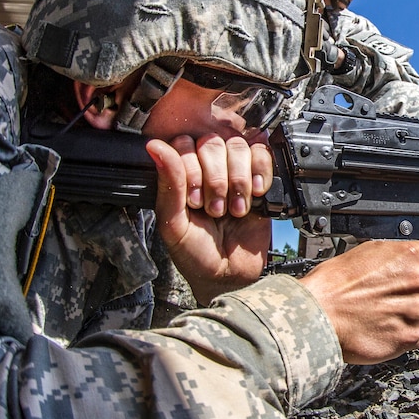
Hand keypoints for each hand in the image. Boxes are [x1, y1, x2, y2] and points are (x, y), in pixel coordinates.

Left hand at [146, 135, 272, 304]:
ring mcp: (234, 170)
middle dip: (216, 179)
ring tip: (236, 209)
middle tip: (216, 209)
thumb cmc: (195, 253)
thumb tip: (155, 146)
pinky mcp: (260, 176)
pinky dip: (261, 172)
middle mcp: (207, 167)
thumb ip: (169, 183)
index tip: (194, 201)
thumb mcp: (174, 222)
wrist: (229, 276)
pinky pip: (263, 154)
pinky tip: (256, 193)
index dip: (192, 169)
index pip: (185, 143)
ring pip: (239, 146)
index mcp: (180, 173)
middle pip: (214, 142)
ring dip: (238, 180)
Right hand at [300, 239, 418, 364]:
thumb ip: (399, 257)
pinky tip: (380, 328)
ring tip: (380, 314)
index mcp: (410, 257)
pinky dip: (401, 334)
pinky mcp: (411, 337)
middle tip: (388, 298)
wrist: (318, 315)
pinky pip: (416, 336)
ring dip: (408, 316)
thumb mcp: (368, 252)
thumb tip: (410, 261)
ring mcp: (417, 311)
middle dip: (416, 295)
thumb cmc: (334, 284)